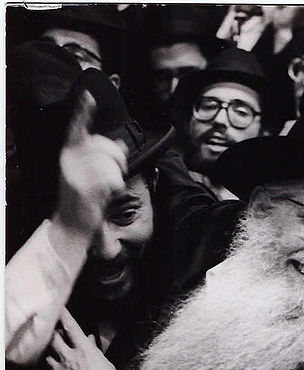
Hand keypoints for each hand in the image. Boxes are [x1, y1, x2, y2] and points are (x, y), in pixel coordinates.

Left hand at [47, 308, 125, 369]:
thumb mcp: (106, 365)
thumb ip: (95, 350)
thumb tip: (89, 340)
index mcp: (84, 351)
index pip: (71, 327)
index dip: (64, 315)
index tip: (59, 309)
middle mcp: (68, 359)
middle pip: (53, 339)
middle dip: (55, 336)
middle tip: (58, 336)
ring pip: (49, 357)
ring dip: (55, 357)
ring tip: (63, 362)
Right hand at [53, 90, 127, 241]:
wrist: (72, 225)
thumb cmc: (84, 199)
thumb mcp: (91, 174)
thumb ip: (103, 158)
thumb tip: (122, 144)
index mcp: (69, 154)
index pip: (76, 128)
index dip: (83, 112)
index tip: (89, 96)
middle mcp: (70, 160)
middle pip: (104, 145)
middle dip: (118, 158)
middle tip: (118, 172)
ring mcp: (75, 173)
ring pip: (110, 164)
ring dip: (117, 177)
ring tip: (108, 188)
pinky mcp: (84, 188)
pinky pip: (111, 179)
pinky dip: (116, 187)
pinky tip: (107, 195)